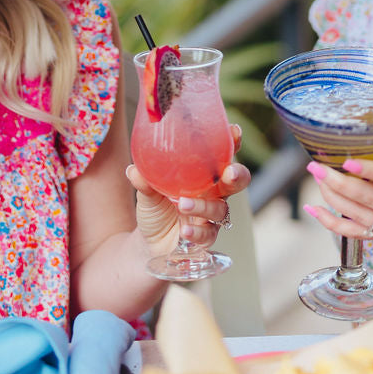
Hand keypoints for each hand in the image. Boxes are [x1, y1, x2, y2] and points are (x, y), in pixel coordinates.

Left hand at [126, 123, 250, 255]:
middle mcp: (212, 192)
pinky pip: (208, 234)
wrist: (148, 242)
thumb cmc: (155, 207)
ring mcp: (210, 215)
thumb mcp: (147, 192)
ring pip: (220, 208)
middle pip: (236, 181)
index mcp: (203, 174)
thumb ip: (144, 181)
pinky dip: (197, 232)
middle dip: (238, 175)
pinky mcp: (205, 236)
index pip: (222, 154)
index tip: (234, 131)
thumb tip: (134, 169)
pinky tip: (185, 230)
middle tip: (230, 172)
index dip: (232, 142)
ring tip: (183, 204)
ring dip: (204, 206)